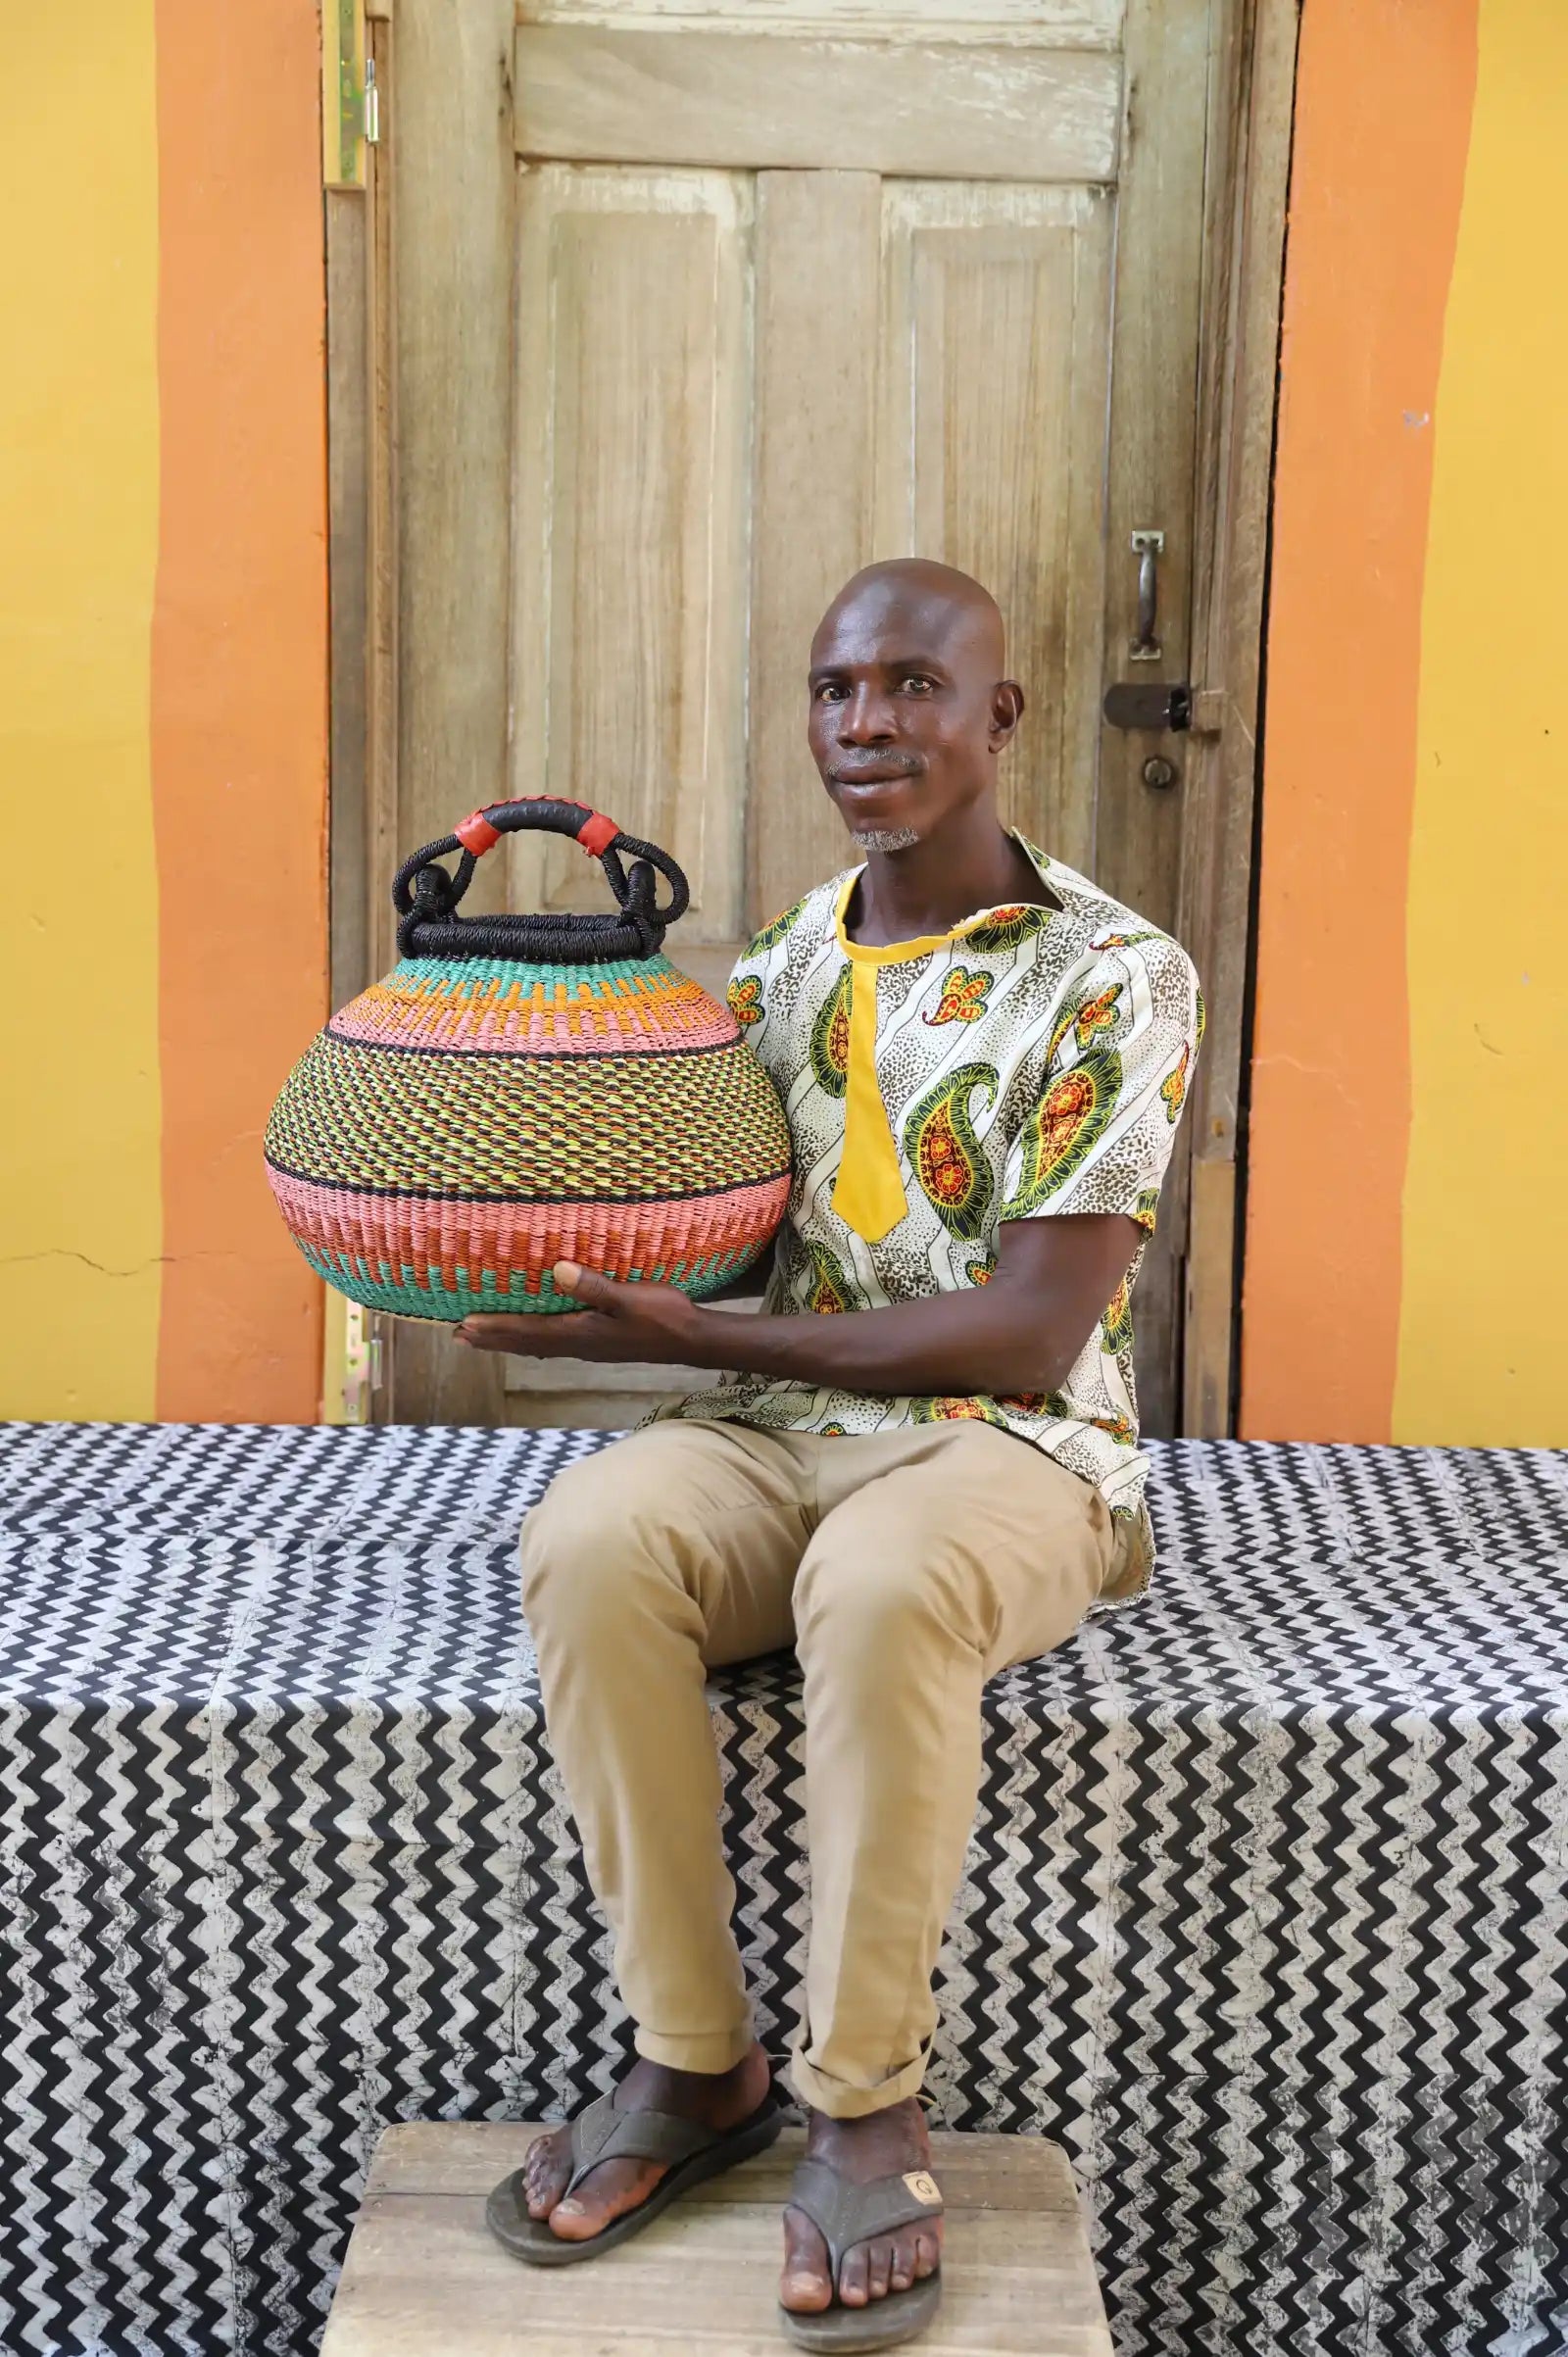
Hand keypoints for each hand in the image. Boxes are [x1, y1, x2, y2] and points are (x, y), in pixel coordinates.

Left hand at [452, 1261, 705, 1364]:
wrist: (690, 1340)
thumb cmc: (662, 1316)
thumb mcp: (629, 1298)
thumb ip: (593, 1286)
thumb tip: (556, 1271)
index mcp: (579, 1333)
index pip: (527, 1331)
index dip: (494, 1328)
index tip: (464, 1325)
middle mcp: (578, 1344)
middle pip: (525, 1342)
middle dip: (492, 1337)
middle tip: (458, 1334)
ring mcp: (588, 1346)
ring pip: (537, 1344)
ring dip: (508, 1339)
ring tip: (482, 1337)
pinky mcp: (599, 1343)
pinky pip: (554, 1342)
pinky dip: (532, 1339)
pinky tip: (533, 1337)